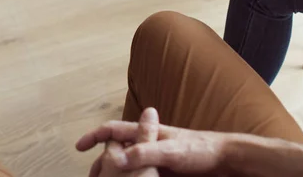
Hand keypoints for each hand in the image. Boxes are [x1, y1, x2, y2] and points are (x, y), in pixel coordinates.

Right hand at [78, 111, 235, 175]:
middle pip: (117, 149)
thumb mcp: (171, 152)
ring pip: (127, 164)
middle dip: (101, 161)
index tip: (79, 147)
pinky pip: (140, 173)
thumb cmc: (200, 149)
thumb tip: (114, 159)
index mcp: (149, 132)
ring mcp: (156, 156)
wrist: (224, 159)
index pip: (116, 129)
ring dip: (113, 173)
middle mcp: (150, 142)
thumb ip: (145, 153)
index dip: (96, 135)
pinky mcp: (163, 169)